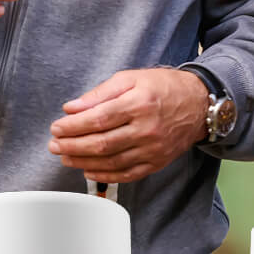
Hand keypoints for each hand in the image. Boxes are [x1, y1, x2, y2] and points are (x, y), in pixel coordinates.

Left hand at [48, 69, 208, 183]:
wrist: (199, 104)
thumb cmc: (163, 87)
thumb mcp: (131, 78)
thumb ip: (100, 93)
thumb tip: (72, 108)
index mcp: (139, 103)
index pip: (98, 119)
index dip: (73, 126)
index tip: (56, 128)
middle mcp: (147, 129)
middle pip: (102, 143)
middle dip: (72, 146)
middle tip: (54, 145)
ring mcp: (153, 149)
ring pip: (111, 162)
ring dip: (83, 162)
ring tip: (66, 157)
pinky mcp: (157, 163)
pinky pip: (127, 175)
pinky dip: (105, 176)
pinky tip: (88, 170)